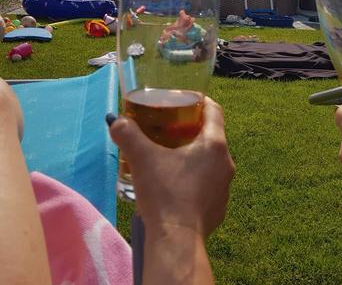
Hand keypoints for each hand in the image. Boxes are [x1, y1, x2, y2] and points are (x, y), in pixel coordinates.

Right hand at [109, 98, 234, 237]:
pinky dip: (194, 181)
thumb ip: (128, 134)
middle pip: (212, 137)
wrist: (176, 240)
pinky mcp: (218, 208)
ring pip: (210, 163)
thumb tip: (115, 120)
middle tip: (169, 129)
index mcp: (215, 145)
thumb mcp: (142, 158)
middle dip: (191, 131)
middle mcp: (226, 163)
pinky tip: (175, 186)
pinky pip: (207, 186)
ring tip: (170, 158)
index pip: (215, 111)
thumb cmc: (164, 192)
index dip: (200, 102)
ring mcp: (225, 188)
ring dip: (193, 158)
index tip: (185, 101)